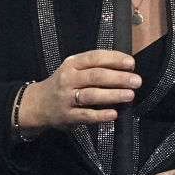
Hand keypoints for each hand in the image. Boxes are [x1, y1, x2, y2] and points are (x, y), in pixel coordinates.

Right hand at [21, 50, 140, 129]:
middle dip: (118, 78)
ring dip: (112, 95)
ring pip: (92, 95)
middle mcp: (68, 79)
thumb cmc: (63, 85)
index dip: (114, 59)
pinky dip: (101, 115)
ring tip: (129, 95)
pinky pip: (86, 116)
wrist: (38, 104)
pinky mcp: (67, 116)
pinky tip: (114, 114)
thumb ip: (94, 67)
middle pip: (96, 76)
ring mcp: (66, 98)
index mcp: (72, 64)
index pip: (95, 58)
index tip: (131, 64)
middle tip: (136, 81)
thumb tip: (125, 68)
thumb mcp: (73, 70)